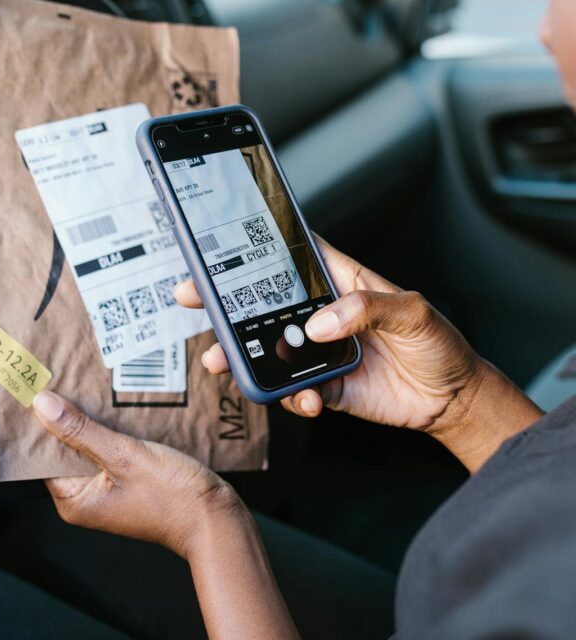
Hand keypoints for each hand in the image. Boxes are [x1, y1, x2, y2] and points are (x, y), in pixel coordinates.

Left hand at [33, 390, 298, 638]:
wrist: (216, 519)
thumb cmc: (172, 496)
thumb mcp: (124, 456)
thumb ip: (81, 431)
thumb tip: (41, 405)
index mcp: (75, 500)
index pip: (42, 456)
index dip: (37, 423)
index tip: (33, 389)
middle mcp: (86, 498)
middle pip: (64, 449)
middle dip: (64, 416)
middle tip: (60, 376)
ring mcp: (108, 489)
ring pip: (88, 446)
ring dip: (88, 419)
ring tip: (85, 383)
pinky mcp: (128, 480)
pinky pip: (109, 449)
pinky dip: (109, 428)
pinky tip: (113, 404)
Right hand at [175, 236, 540, 470]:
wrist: (452, 400)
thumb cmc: (440, 344)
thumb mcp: (413, 312)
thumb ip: (367, 308)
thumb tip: (318, 324)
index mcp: (340, 282)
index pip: (291, 257)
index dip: (255, 249)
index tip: (219, 246)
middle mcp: (322, 314)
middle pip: (264, 303)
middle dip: (226, 302)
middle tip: (194, 300)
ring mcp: (318, 352)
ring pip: (267, 349)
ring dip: (241, 356)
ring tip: (223, 362)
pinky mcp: (322, 385)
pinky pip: (292, 391)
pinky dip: (290, 397)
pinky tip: (306, 400)